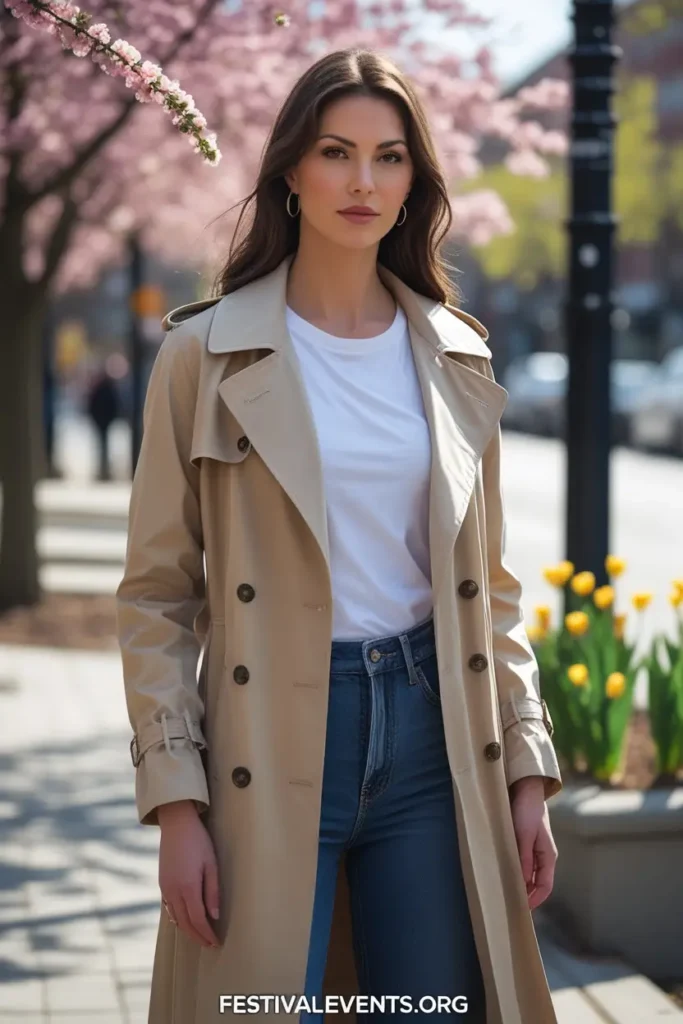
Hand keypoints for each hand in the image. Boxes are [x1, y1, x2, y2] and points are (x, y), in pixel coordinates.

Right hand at [158, 800, 220, 947]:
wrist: (176, 824)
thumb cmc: (198, 841)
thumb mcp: (211, 864)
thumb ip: (213, 892)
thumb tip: (214, 916)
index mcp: (188, 887)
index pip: (198, 920)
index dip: (207, 933)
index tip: (216, 942)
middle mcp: (173, 891)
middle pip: (185, 923)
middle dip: (197, 936)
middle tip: (209, 944)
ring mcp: (165, 888)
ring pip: (176, 918)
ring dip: (187, 930)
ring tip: (199, 936)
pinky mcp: (162, 884)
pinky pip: (169, 909)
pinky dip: (178, 919)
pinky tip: (185, 920)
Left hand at [509, 777, 556, 910]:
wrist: (525, 790)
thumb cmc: (526, 811)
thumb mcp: (524, 836)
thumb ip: (523, 859)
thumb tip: (521, 883)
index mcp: (548, 856)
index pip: (545, 887)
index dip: (534, 900)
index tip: (519, 909)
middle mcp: (543, 857)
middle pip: (537, 884)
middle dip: (526, 895)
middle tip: (508, 904)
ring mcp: (535, 851)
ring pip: (528, 875)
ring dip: (519, 884)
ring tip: (504, 892)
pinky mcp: (525, 844)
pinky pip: (522, 865)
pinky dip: (515, 872)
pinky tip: (503, 874)